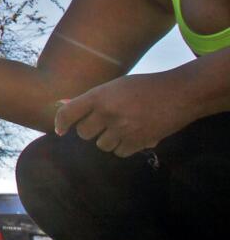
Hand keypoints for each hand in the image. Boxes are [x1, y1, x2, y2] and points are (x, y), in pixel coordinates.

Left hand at [53, 74, 191, 156]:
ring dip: (108, 140)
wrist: (179, 94)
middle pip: (84, 133)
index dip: (61, 123)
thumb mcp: (115, 86)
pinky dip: (123, 147)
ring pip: (101, 145)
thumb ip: (91, 99)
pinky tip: (133, 135)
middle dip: (91, 130)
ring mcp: (123, 129)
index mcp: (99, 96)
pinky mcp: (138, 142)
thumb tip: (63, 105)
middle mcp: (107, 113)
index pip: (68, 113)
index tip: (60, 131)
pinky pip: (119, 152)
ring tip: (122, 128)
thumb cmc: (144, 87)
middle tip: (104, 123)